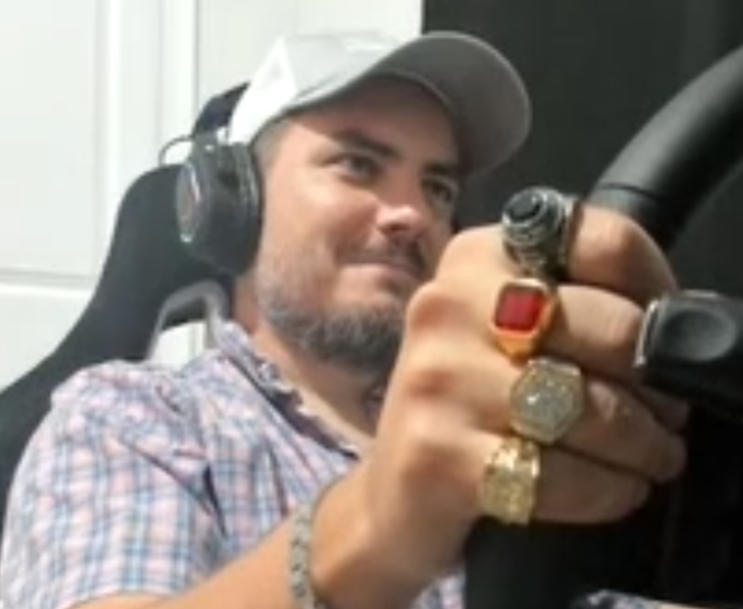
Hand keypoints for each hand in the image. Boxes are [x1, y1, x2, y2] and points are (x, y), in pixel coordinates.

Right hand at [355, 204, 688, 586]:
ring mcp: (438, 376)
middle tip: (665, 414)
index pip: (602, 241)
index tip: (665, 336)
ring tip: (651, 455)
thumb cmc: (467, 398)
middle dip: (659, 386)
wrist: (397, 479)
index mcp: (477, 256)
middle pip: (611, 328)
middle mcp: (450, 303)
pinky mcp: (437, 452)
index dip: (657, 289)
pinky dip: (605, 491)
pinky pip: (559, 475)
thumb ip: (574, 304)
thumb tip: (672, 332)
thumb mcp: (504, 328)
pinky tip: (614, 489)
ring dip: (642, 446)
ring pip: (591, 409)